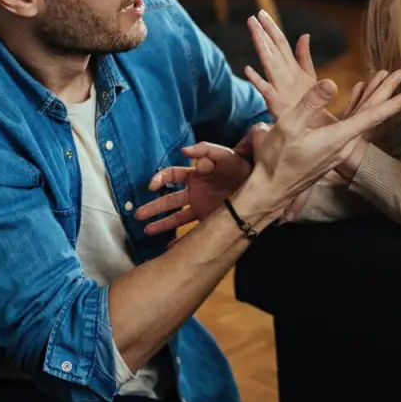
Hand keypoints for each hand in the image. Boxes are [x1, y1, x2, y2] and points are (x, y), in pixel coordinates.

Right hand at [136, 142, 253, 236]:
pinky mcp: (209, 219)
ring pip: (176, 216)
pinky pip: (192, 231)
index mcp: (196, 175)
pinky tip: (169, 249)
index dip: (161, 178)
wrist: (262, 187)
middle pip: (169, 199)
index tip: (152, 185)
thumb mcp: (227, 156)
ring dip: (161, 223)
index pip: (173, 175)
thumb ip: (208, 151)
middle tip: (138, 214)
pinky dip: (181, 241)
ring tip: (146, 230)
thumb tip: (186, 151)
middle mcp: (195, 192)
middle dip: (153, 206)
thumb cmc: (243, 168)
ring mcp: (201, 206)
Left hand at [243, 10, 318, 122]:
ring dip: (262, 47)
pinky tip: (247, 69)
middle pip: (275, 50)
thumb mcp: (309, 76)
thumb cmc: (310, 101)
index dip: (271, 27)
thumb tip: (304, 34)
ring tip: (254, 32)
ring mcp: (282, 87)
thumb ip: (304, 55)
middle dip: (264, 32)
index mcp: (295, 67)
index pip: (282, 43)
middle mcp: (288, 74)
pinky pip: (265, 90)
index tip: (261, 13)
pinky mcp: (276, 103)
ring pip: (270, 63)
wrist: (315, 128)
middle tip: (253, 17)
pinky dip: (257, 79)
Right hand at [275, 70, 400, 220]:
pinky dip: (358, 110)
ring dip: (374, 100)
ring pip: (362, 121)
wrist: (270, 190)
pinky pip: (351, 127)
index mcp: (337, 138)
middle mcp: (344, 145)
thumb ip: (310, 104)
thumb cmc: (276, 160)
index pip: (372, 116)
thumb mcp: (288, 127)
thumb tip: (331, 82)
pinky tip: (357, 101)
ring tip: (383, 82)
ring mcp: (338, 151)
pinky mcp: (331, 153)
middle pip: (371, 115)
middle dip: (388, 93)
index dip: (394, 103)